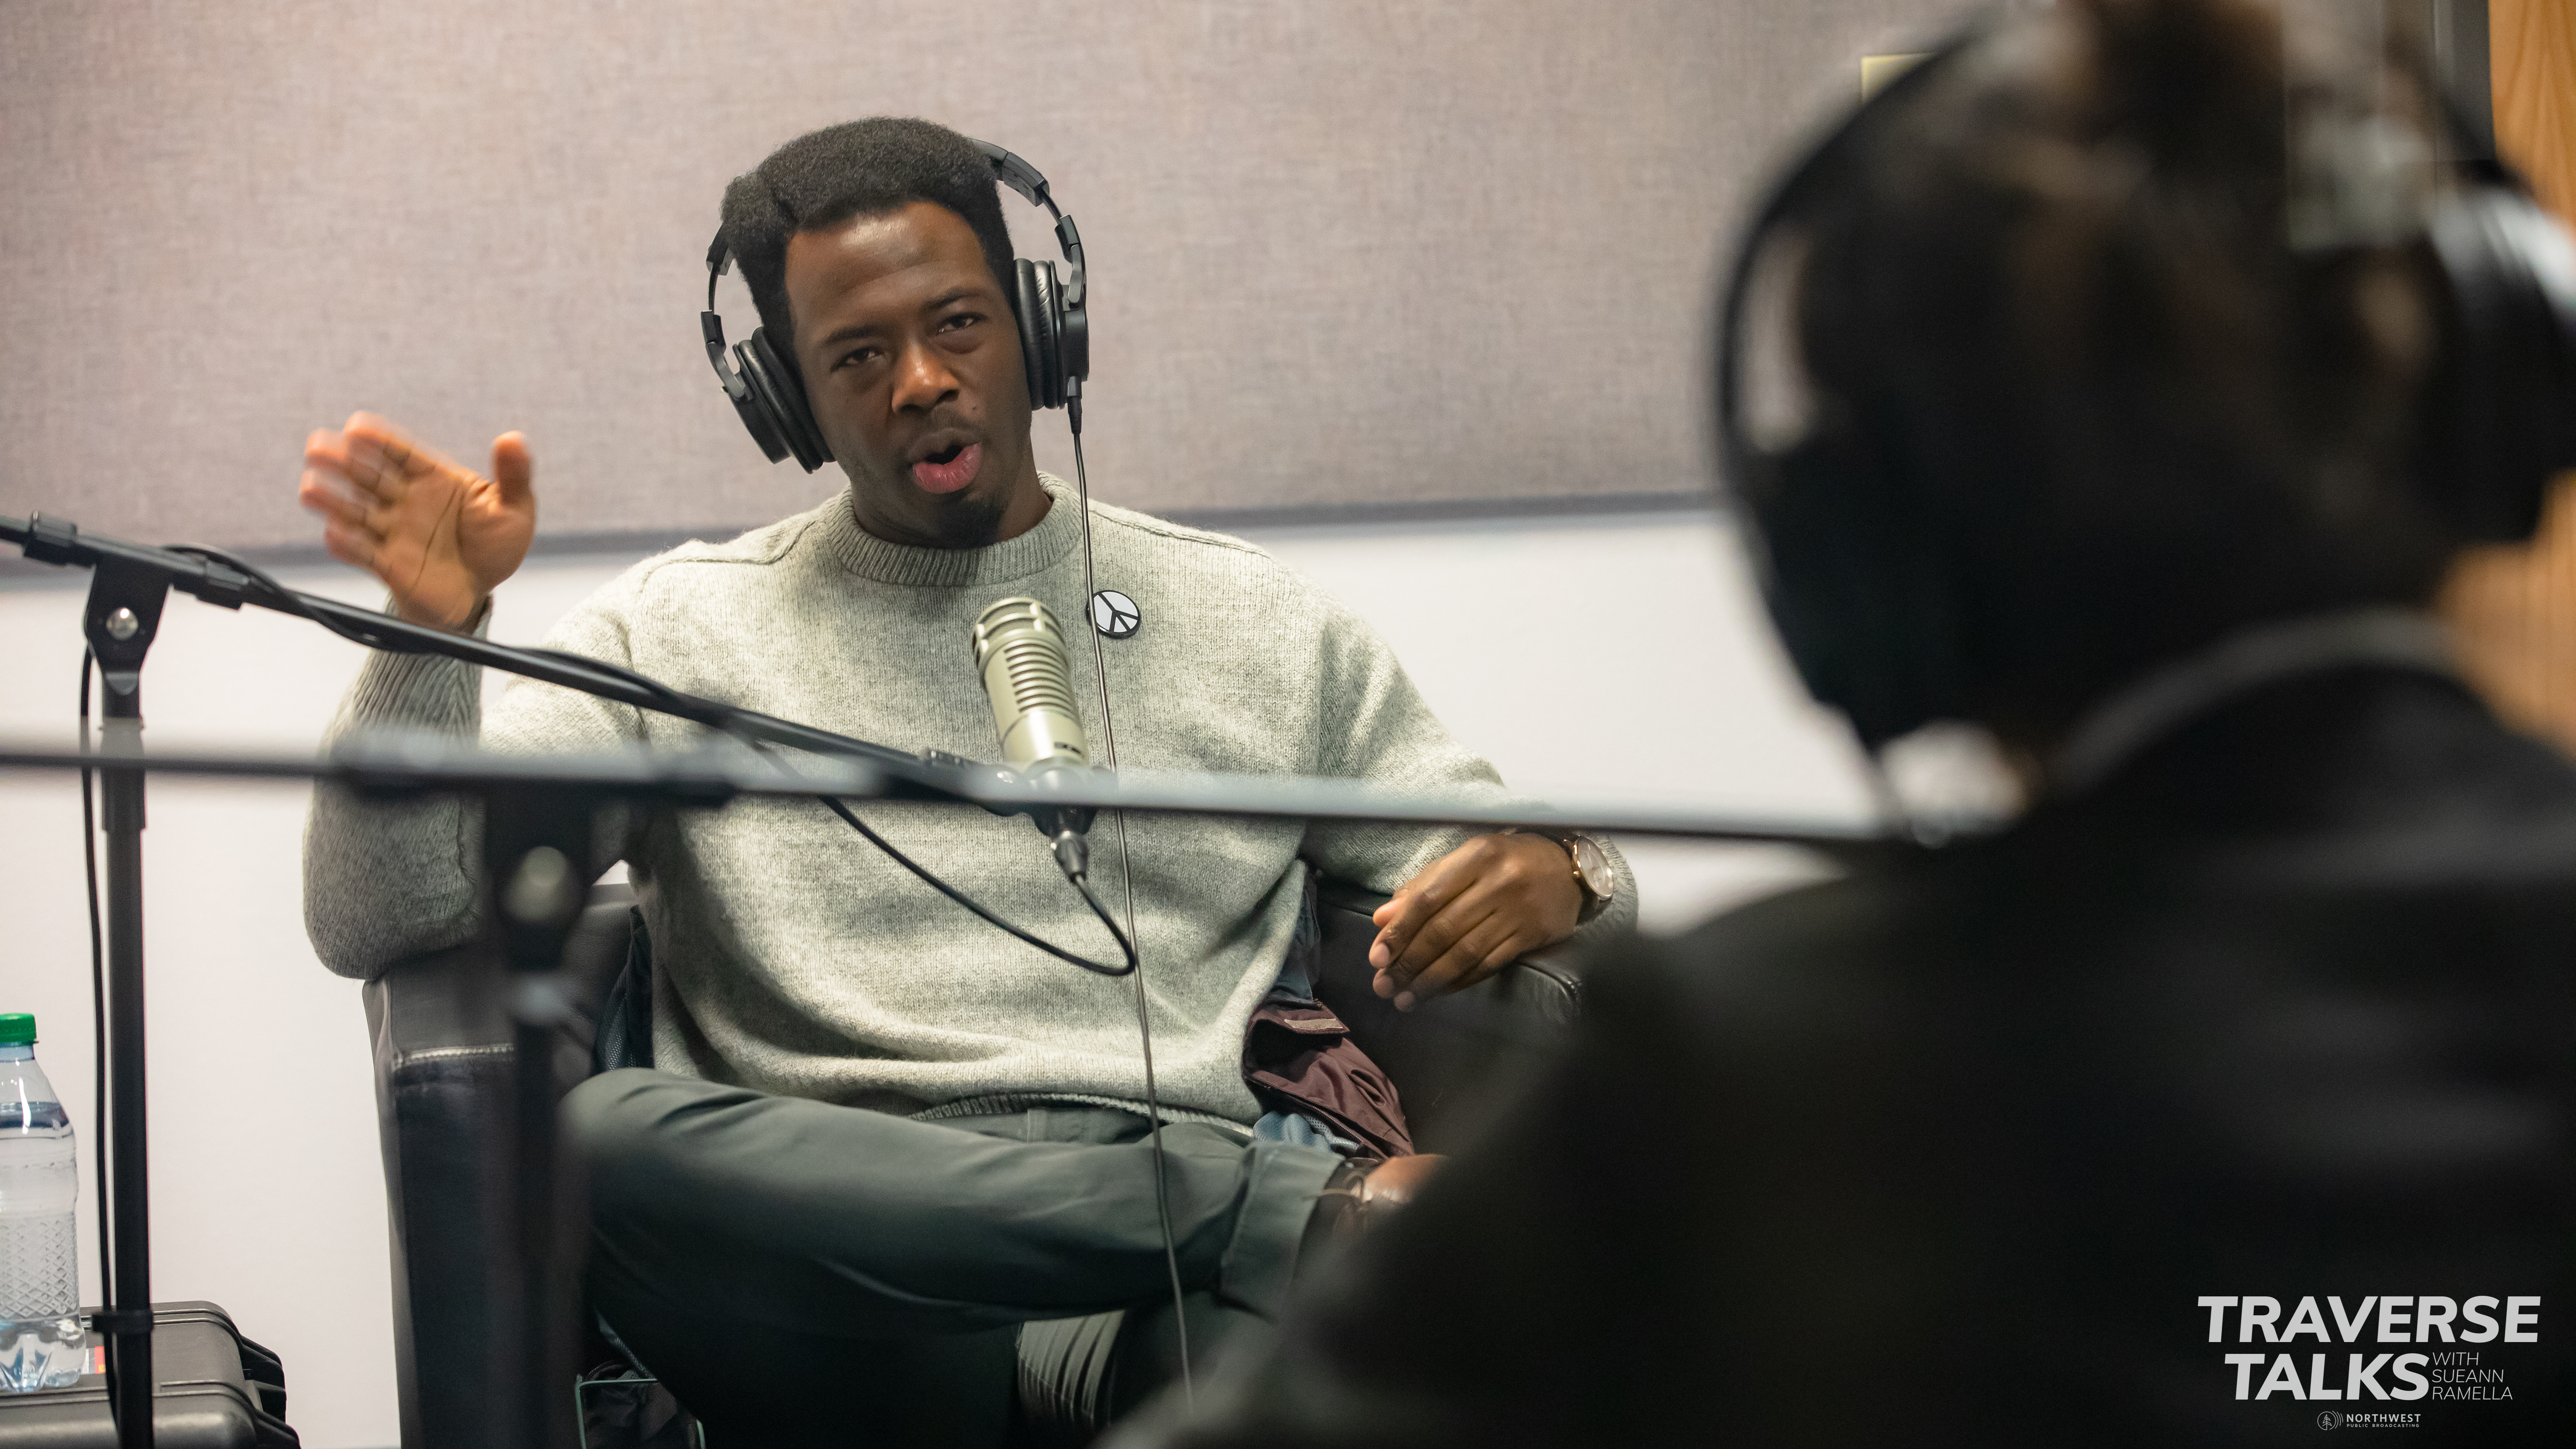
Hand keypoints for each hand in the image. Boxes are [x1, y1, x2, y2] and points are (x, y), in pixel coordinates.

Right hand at [298, 412, 535, 627]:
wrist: (480, 591)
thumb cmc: (495, 544)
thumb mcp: (515, 509)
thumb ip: (514, 476)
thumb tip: (513, 439)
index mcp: (433, 478)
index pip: (401, 452)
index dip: (379, 439)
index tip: (357, 426)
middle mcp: (405, 500)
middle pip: (368, 476)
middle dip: (341, 461)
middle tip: (317, 447)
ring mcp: (393, 531)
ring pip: (356, 511)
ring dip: (332, 499)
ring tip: (310, 487)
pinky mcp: (387, 565)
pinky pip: (363, 552)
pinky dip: (348, 543)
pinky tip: (335, 533)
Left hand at [1368, 832, 1581, 1010]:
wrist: (1568, 868)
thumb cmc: (1506, 861)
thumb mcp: (1466, 860)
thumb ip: (1423, 886)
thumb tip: (1382, 918)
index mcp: (1476, 857)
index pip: (1428, 899)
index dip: (1400, 931)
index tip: (1377, 957)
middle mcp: (1498, 883)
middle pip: (1444, 930)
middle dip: (1410, 962)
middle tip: (1385, 985)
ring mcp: (1518, 911)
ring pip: (1465, 953)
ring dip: (1431, 980)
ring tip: (1406, 998)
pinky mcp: (1532, 935)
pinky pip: (1489, 964)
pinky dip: (1461, 981)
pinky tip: (1440, 992)